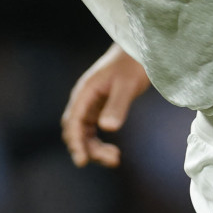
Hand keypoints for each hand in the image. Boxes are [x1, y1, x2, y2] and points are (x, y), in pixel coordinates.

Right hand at [61, 43, 151, 167]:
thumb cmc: (134, 64)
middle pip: (75, 130)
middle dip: (88, 149)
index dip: (75, 142)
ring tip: (115, 158)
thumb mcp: (127, 85)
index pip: (73, 121)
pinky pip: (92, 131)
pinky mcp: (99, 108)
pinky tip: (114, 152)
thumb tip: (107, 128)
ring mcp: (90, 104)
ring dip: (94, 149)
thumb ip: (117, 105)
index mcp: (85, 92)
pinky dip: (99, 144)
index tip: (82, 161)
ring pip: (83, 134)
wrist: (140, 50)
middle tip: (113, 160)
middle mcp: (83, 99)